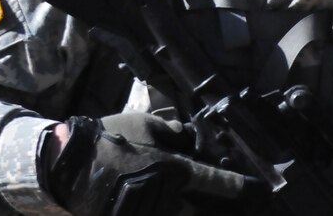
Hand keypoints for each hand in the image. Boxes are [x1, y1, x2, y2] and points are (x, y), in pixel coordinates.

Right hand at [43, 113, 259, 215]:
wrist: (71, 167)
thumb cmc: (110, 140)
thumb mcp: (145, 125)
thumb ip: (173, 132)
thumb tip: (189, 137)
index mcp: (176, 170)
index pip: (221, 184)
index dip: (245, 189)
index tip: (261, 192)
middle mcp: (170, 199)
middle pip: (211, 213)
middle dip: (232, 211)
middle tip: (250, 208)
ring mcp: (153, 215)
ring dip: (203, 214)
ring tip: (213, 209)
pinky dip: (177, 214)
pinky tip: (179, 209)